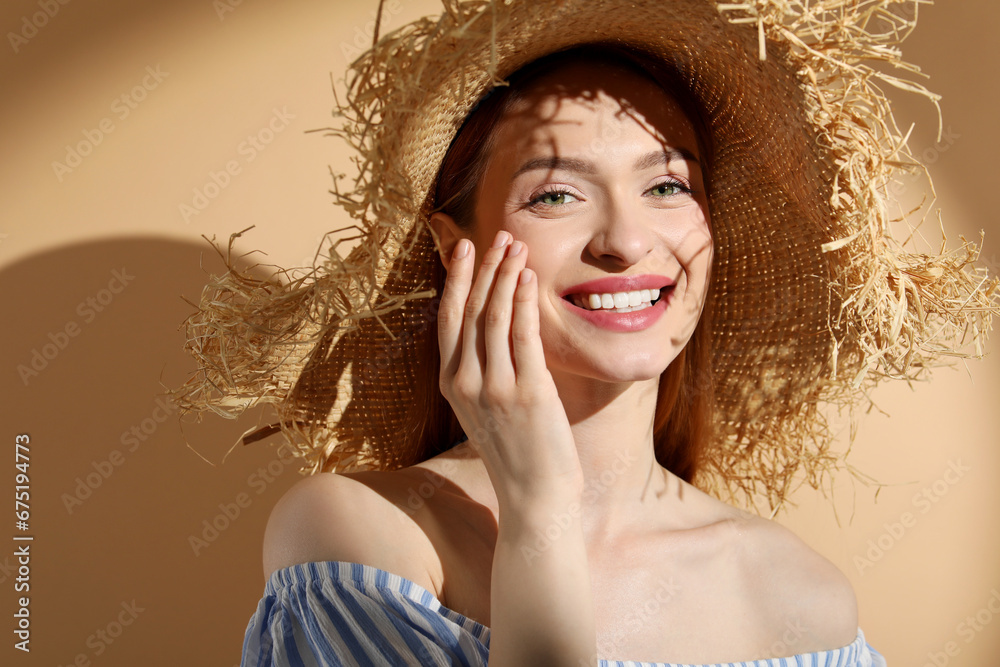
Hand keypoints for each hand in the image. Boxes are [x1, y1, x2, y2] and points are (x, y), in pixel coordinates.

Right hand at [437, 230, 582, 507]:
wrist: (533, 497)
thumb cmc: (515, 452)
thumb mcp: (485, 410)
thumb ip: (483, 372)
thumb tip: (494, 331)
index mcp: (451, 384)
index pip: (449, 319)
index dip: (456, 279)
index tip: (464, 247)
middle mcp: (466, 382)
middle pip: (471, 310)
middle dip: (484, 268)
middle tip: (498, 235)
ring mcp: (494, 387)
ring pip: (495, 317)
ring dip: (505, 276)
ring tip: (517, 246)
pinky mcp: (526, 393)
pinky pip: (522, 336)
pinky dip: (523, 302)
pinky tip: (527, 278)